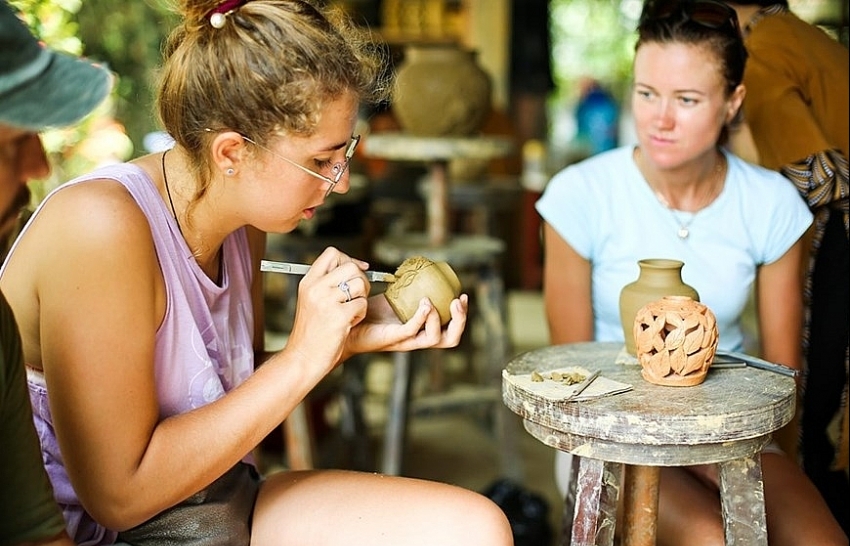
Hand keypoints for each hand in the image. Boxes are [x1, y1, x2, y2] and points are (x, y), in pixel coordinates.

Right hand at [283, 247, 370, 367]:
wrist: (303, 357)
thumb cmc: (312, 331)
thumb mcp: (312, 300)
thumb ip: (329, 282)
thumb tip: (359, 266)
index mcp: (308, 282)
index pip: (332, 253)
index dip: (349, 260)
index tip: (356, 272)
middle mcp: (316, 288)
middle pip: (351, 267)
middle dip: (361, 280)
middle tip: (356, 297)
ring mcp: (327, 301)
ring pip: (360, 285)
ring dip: (361, 300)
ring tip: (350, 313)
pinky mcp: (339, 316)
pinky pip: (362, 305)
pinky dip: (360, 315)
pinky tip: (349, 324)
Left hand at [343, 292, 468, 354]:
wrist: (345, 324)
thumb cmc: (367, 312)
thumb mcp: (392, 297)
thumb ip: (406, 286)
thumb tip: (416, 266)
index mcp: (421, 330)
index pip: (449, 329)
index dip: (461, 315)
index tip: (462, 294)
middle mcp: (417, 338)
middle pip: (450, 339)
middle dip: (460, 320)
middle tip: (458, 301)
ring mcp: (406, 340)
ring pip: (436, 338)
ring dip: (440, 318)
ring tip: (433, 300)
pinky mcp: (393, 339)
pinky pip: (413, 331)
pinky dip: (422, 317)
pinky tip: (424, 303)